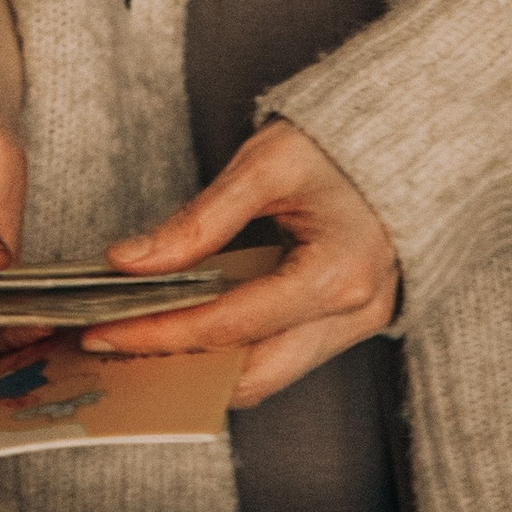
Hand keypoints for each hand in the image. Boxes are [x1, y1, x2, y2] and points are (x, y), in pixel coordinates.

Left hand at [83, 119, 400, 410]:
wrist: (406, 136)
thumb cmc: (339, 143)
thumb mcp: (265, 164)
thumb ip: (199, 220)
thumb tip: (130, 262)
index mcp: (337, 273)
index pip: (231, 324)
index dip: (161, 331)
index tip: (104, 329)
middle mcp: (355, 313)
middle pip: (251, 373)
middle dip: (175, 365)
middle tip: (111, 347)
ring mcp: (358, 324)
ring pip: (268, 375)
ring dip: (203, 367)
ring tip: (139, 343)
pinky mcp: (349, 322)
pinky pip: (283, 355)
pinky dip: (232, 351)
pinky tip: (187, 332)